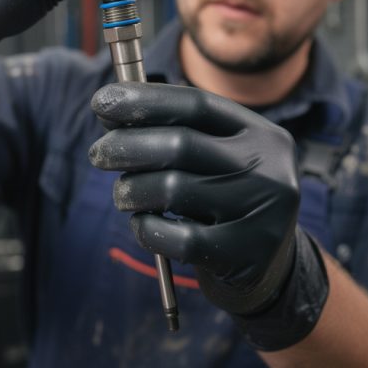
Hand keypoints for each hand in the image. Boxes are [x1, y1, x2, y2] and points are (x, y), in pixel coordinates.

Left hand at [89, 82, 328, 348]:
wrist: (266, 267)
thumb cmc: (222, 200)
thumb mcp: (210, 160)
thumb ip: (171, 133)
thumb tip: (110, 110)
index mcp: (260, 134)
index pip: (197, 104)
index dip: (145, 100)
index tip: (102, 101)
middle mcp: (269, 169)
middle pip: (182, 144)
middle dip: (127, 145)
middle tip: (98, 153)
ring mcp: (261, 214)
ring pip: (173, 190)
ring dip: (132, 190)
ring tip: (123, 195)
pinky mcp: (246, 256)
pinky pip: (179, 240)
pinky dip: (147, 229)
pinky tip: (143, 224)